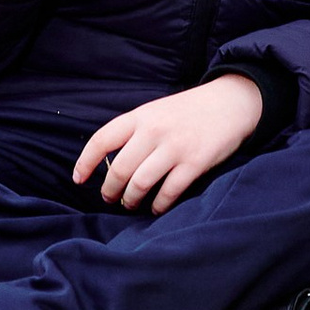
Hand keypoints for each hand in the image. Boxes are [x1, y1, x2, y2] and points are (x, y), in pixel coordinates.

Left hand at [73, 72, 263, 207]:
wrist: (230, 102)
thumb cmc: (189, 111)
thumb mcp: (156, 111)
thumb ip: (135, 132)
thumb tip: (110, 164)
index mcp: (141, 116)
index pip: (102, 139)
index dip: (85, 162)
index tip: (78, 180)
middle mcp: (154, 130)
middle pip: (119, 169)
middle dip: (110, 190)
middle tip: (110, 198)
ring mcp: (175, 147)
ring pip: (140, 183)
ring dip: (131, 200)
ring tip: (131, 204)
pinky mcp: (194, 162)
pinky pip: (168, 192)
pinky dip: (159, 205)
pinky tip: (157, 207)